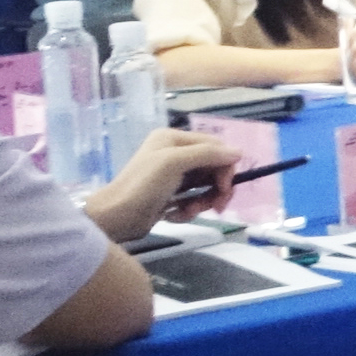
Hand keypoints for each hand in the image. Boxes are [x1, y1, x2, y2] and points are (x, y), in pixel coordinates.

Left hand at [88, 126, 240, 240]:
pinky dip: (189, 210)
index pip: (215, 146)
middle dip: (216, 188)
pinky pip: (193, 199)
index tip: (225, 188)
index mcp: (174, 139)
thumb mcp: (175, 162)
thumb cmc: (143, 185)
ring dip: (203, 201)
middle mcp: (174, 153)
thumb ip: (208, 154)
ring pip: (206, 186)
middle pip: (213, 167)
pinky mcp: (170, 195)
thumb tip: (239, 152)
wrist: (116, 217)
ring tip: (189, 211)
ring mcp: (172, 175)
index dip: (226, 166)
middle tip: (218, 206)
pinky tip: (175, 215)